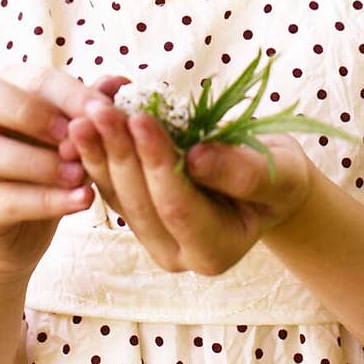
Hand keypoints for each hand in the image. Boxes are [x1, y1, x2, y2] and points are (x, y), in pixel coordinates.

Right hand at [0, 68, 128, 274]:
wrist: (25, 226)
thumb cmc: (50, 160)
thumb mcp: (73, 132)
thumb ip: (89, 107)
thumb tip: (119, 82)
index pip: (29, 77)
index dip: (69, 92)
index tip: (103, 111)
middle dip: (32, 112)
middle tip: (76, 138)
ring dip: (39, 162)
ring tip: (81, 174)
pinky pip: (2, 200)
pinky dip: (46, 200)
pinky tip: (82, 200)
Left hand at [66, 91, 312, 274]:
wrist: (267, 180)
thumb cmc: (280, 177)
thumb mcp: (278, 174)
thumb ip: (242, 173)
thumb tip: (194, 157)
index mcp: (214, 252)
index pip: (178, 207)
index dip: (157, 163)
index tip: (141, 118)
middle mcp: (176, 253)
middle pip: (139, 204)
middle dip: (119, 154)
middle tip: (100, 109)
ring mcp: (152, 236)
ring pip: (118, 195)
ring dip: (97, 153)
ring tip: (83, 113)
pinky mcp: (137, 214)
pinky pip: (111, 185)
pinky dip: (97, 153)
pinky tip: (84, 122)